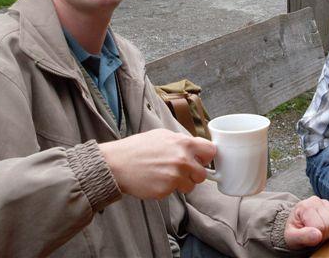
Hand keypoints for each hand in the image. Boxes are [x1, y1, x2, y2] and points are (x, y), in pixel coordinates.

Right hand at [99, 128, 215, 199]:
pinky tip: (156, 180)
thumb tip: (194, 147)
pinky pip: (175, 192)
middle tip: (178, 169)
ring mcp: (175, 176)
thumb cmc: (137, 148)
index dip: (205, 156)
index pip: (210, 151)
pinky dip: (168, 189)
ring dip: (181, 183)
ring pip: (190, 186)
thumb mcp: (161, 135)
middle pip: (203, 173)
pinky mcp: (166, 190)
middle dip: (193, 173)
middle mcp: (182, 160)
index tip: (200, 159)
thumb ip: (180, 141)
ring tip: (164, 174)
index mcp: (183, 143)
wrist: (118, 163)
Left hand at [284, 196, 328, 249]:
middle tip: (316, 233)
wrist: (296, 225)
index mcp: (304, 207)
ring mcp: (325, 202)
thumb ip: (302, 236)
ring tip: (321, 229)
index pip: (320, 226)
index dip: (318, 236)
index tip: (309, 235)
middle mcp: (315, 201)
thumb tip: (317, 234)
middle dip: (326, 233)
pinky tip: (328, 226)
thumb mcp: (292, 237)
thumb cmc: (294, 232)